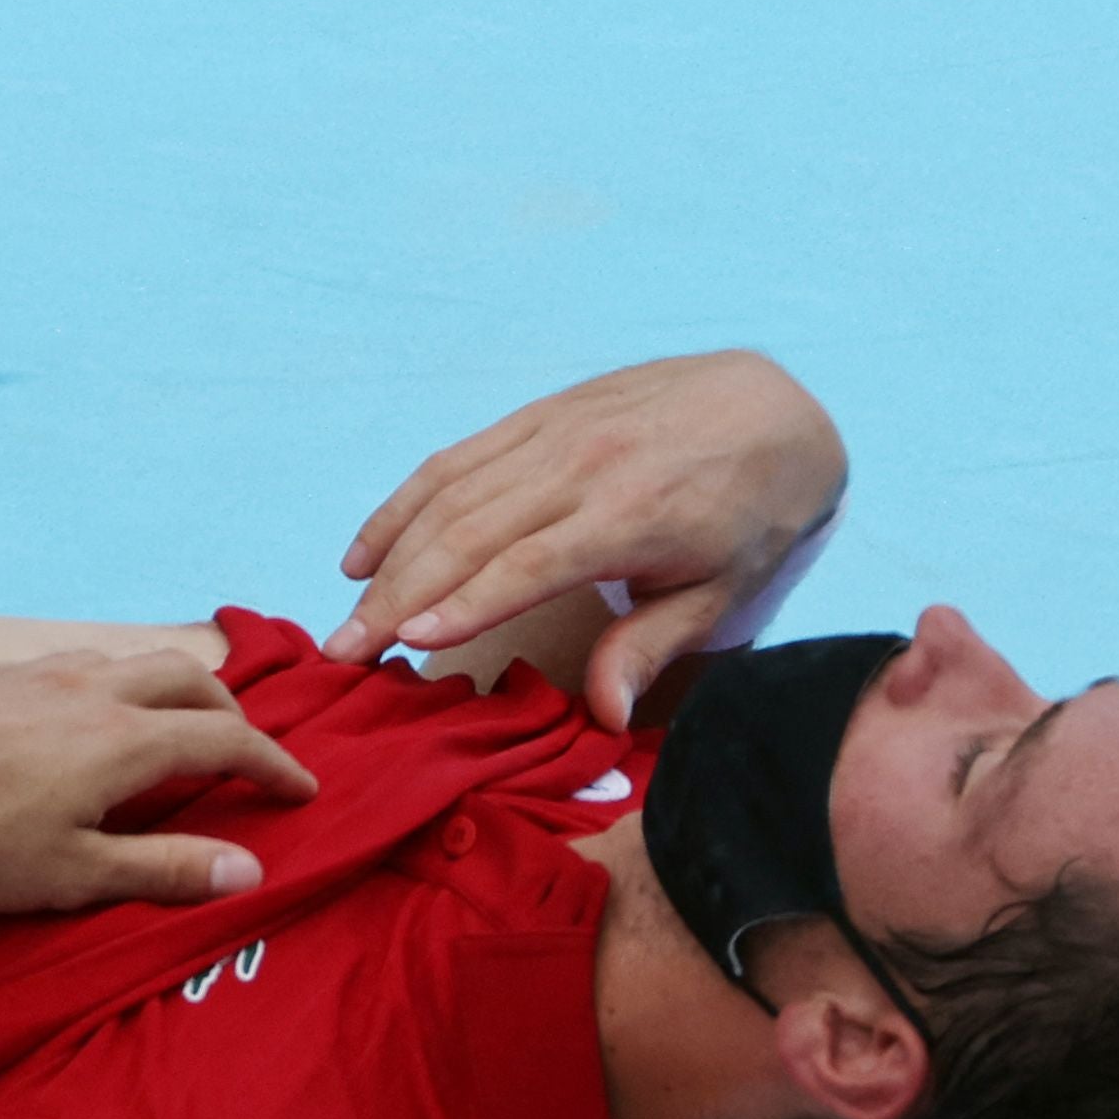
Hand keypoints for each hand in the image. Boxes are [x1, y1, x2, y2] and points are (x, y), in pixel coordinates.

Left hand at [0, 649, 314, 922]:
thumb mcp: (76, 873)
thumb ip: (164, 869)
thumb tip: (249, 870)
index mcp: (127, 740)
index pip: (227, 742)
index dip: (274, 766)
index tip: (302, 789)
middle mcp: (91, 689)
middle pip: (185, 679)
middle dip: (227, 712)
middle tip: (241, 749)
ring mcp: (36, 672)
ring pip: (125, 660)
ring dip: (166, 686)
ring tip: (168, 720)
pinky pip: (69, 664)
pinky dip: (105, 683)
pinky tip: (76, 714)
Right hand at [327, 349, 846, 728]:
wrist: (772, 404)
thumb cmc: (752, 512)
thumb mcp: (724, 591)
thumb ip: (653, 645)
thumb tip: (605, 715)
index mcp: (631, 515)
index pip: (526, 565)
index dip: (462, 605)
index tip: (405, 643)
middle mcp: (581, 466)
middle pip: (467, 534)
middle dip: (397, 596)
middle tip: (346, 650)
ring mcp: (552, 433)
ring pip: (448, 495)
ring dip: (389, 555)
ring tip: (345, 613)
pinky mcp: (535, 414)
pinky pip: (454, 459)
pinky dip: (402, 504)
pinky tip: (367, 550)